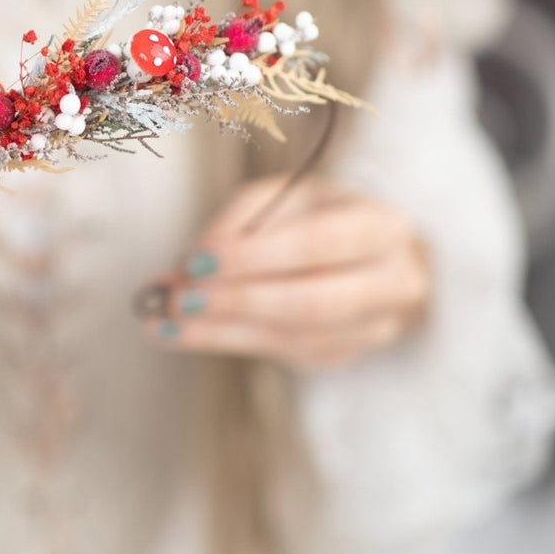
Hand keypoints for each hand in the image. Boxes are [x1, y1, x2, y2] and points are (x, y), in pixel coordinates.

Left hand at [140, 176, 431, 369]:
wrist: (376, 258)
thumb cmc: (323, 217)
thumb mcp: (289, 198)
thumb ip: (243, 220)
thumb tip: (186, 265)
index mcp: (381, 228)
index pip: (317, 244)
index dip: (254, 256)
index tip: (195, 261)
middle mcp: (391, 283)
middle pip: (311, 303)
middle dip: (237, 302)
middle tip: (177, 299)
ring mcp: (372, 329)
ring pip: (294, 339)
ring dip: (221, 332)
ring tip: (163, 323)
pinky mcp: (344, 356)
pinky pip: (283, 355)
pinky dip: (228, 342)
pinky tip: (184, 333)